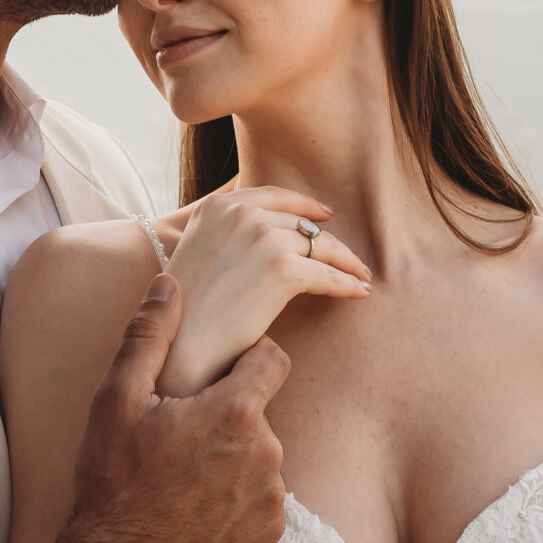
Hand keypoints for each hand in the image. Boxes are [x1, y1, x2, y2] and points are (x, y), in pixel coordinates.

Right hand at [50, 275, 289, 542]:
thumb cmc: (112, 485)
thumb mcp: (116, 402)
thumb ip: (149, 336)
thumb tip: (169, 284)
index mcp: (236, 412)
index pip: (273, 359)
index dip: (246, 360)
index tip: (215, 375)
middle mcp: (267, 453)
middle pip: (260, 412)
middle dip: (227, 416)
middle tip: (179, 438)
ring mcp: (272, 499)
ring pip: (260, 457)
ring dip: (233, 459)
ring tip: (184, 479)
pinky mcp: (270, 536)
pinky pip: (262, 500)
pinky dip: (237, 499)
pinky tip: (196, 510)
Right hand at [158, 187, 371, 395]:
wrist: (181, 345)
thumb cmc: (185, 312)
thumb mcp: (197, 252)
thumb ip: (225, 233)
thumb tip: (263, 232)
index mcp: (219, 207)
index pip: (274, 196)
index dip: (304, 205)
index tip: (324, 215)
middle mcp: (242, 214)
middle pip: (302, 223)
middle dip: (328, 240)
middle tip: (348, 256)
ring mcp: (264, 239)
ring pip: (322, 246)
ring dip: (347, 262)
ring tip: (361, 276)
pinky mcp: (283, 270)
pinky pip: (329, 275)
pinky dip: (348, 284)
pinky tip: (359, 292)